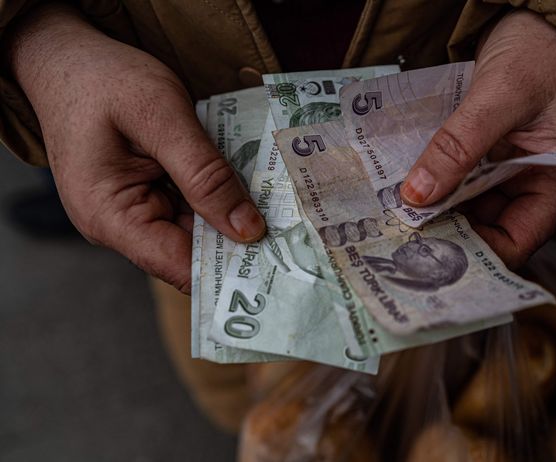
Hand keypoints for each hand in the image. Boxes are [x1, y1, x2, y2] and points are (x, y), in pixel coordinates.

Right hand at [8, 5, 264, 291]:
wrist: (65, 57)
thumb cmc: (103, 79)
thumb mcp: (161, 117)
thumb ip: (204, 174)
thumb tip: (247, 229)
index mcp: (111, 217)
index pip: (180, 267)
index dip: (230, 269)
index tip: (280, 262)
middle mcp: (119, 226)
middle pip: (191, 251)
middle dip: (240, 240)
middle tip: (295, 232)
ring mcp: (131, 212)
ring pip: (195, 229)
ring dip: (233, 216)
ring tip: (283, 209)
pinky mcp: (144, 195)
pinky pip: (189, 207)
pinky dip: (217, 197)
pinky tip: (251, 187)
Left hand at [400, 10, 555, 267]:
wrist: (545, 12)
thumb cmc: (547, 50)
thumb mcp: (503, 97)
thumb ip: (460, 146)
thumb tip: (416, 194)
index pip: (516, 241)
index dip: (477, 257)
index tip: (432, 257)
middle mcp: (530, 180)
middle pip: (485, 225)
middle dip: (445, 230)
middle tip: (400, 235)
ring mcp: (507, 164)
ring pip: (466, 200)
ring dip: (433, 203)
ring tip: (394, 213)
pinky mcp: (486, 148)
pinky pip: (457, 173)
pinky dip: (434, 177)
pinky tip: (404, 181)